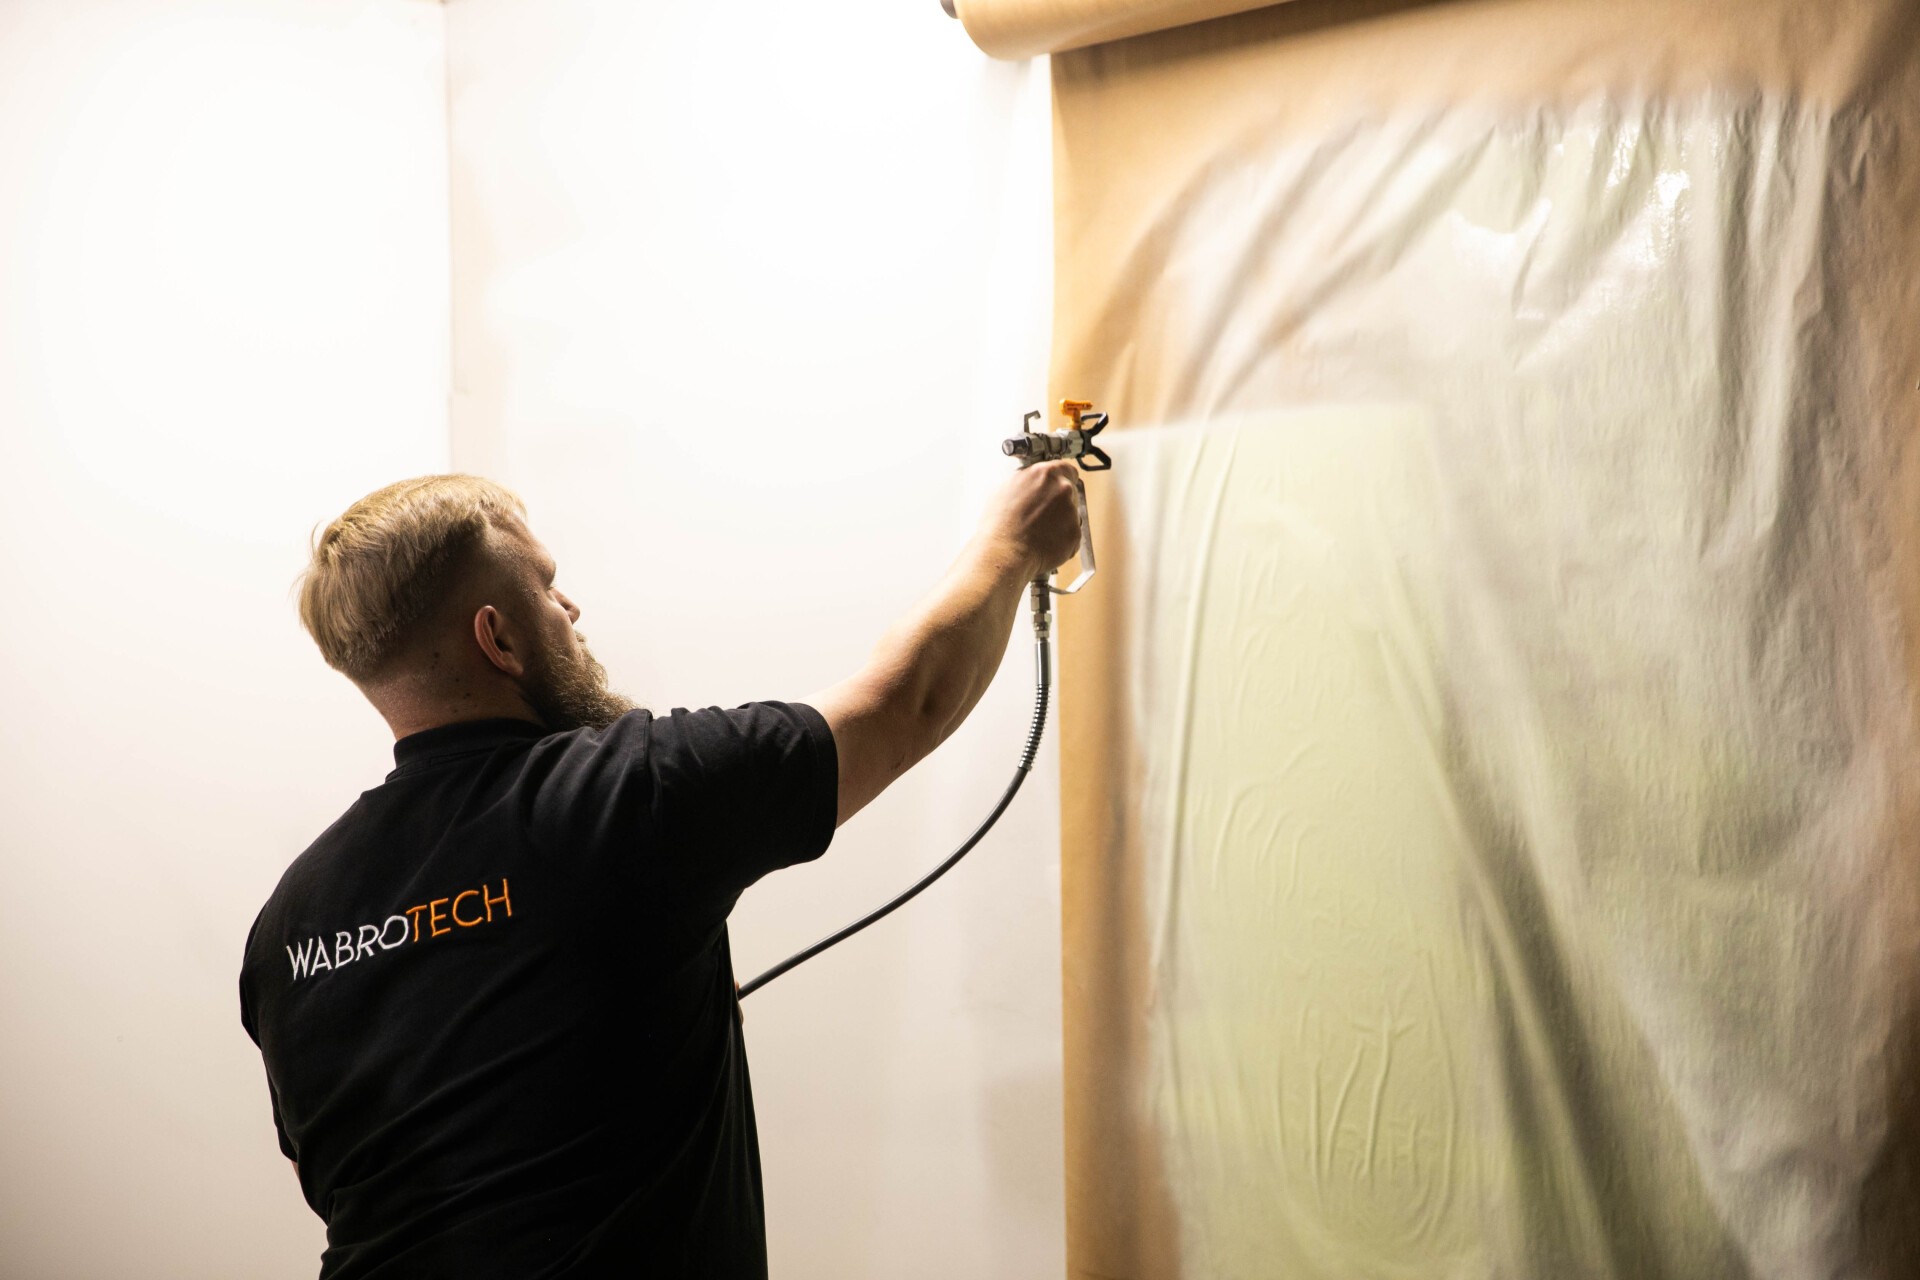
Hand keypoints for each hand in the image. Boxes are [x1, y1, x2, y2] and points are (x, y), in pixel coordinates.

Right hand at [978, 461, 1084, 580]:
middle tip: (1040, 515)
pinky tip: (1043, 543)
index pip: (1066, 469)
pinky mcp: (1076, 534)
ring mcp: (1072, 512)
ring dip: (1059, 522)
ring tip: (1037, 532)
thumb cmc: (998, 524)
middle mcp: (1063, 489)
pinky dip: (1061, 541)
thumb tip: (1029, 482)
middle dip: (1058, 503)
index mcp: (1045, 473)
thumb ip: (1026, 480)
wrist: (1004, 552)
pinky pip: (1071, 536)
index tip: (1057, 487)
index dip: (1061, 479)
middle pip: (1070, 492)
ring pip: (1071, 515)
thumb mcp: (1005, 488)